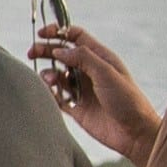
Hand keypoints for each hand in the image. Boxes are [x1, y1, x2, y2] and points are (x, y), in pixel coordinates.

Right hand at [33, 20, 160, 162]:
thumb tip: (59, 50)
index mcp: (99, 58)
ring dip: (48, 74)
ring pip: (57, 75)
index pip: (75, 37)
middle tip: (31, 53)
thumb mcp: (107, 73)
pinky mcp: (76, 107)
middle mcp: (89, 71)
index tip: (42, 33)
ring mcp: (82, 89)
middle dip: (46, 51)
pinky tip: (50, 93)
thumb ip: (83, 58)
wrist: (134, 134)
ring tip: (50, 80)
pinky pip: (56, 96)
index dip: (58, 32)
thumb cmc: (128, 101)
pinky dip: (49, 93)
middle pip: (62, 54)